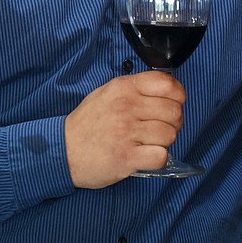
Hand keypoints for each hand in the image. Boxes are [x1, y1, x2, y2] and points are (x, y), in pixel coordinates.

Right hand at [64, 71, 185, 187]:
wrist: (63, 150)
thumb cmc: (88, 122)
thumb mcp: (107, 93)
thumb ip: (135, 87)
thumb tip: (167, 88)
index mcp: (124, 88)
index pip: (167, 84)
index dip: (178, 95)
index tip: (174, 103)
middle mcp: (126, 107)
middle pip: (173, 111)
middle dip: (174, 121)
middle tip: (162, 127)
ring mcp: (126, 132)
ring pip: (169, 134)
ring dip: (165, 141)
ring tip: (151, 142)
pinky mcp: (126, 157)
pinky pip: (160, 156)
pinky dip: (158, 158)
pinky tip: (147, 155)